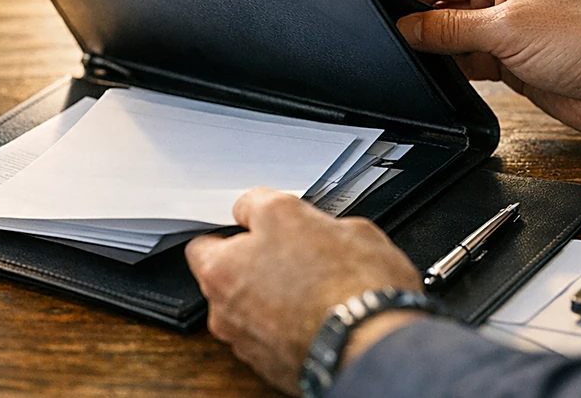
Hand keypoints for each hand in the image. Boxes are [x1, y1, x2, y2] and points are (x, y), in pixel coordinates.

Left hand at [185, 189, 425, 394]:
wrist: (375, 343)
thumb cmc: (347, 281)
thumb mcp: (300, 211)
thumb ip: (273, 212)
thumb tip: (271, 213)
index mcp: (221, 268)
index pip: (205, 242)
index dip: (238, 231)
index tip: (262, 225)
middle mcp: (225, 308)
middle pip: (230, 277)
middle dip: (259, 264)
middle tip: (298, 252)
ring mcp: (248, 342)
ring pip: (253, 309)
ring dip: (274, 297)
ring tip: (318, 285)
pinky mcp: (272, 368)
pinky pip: (275, 337)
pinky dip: (290, 326)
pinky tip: (322, 313)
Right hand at [357, 0, 580, 147]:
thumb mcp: (506, 29)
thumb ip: (448, 27)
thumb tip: (406, 28)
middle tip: (374, 21)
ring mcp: (503, 17)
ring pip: (445, 17)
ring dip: (423, 32)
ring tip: (396, 46)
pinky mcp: (507, 52)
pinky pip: (460, 50)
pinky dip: (442, 59)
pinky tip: (426, 68)